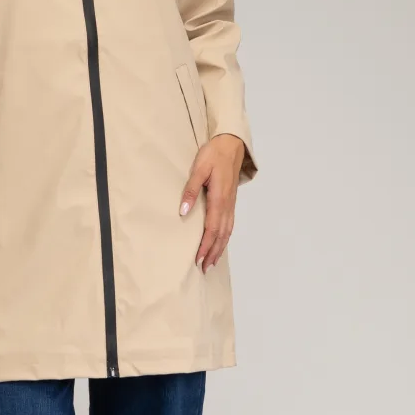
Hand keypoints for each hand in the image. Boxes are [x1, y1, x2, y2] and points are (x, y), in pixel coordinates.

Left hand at [179, 134, 244, 271]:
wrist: (231, 145)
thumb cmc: (213, 155)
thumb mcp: (198, 169)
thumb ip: (190, 190)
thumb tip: (183, 210)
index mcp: (219, 199)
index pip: (212, 229)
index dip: (205, 246)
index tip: (198, 259)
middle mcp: (227, 205)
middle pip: (221, 235)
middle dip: (212, 253)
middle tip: (204, 269)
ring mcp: (231, 204)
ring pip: (227, 232)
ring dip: (219, 248)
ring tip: (211, 263)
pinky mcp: (231, 202)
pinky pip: (230, 225)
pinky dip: (225, 238)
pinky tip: (221, 244)